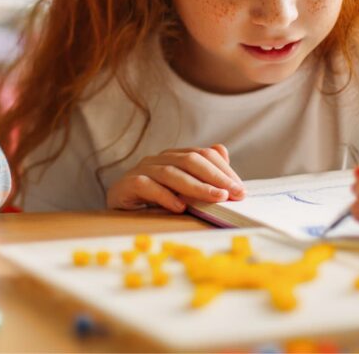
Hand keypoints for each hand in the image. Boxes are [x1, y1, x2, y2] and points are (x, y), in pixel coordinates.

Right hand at [106, 144, 244, 212]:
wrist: (118, 208)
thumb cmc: (153, 199)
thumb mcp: (181, 188)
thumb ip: (201, 171)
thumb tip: (222, 151)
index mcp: (172, 157)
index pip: (202, 155)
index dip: (222, 169)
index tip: (240, 189)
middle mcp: (157, 160)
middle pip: (189, 160)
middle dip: (215, 176)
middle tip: (233, 193)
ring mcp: (140, 170)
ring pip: (170, 173)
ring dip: (196, 186)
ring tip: (215, 198)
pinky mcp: (126, 185)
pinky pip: (146, 186)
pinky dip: (164, 196)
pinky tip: (179, 207)